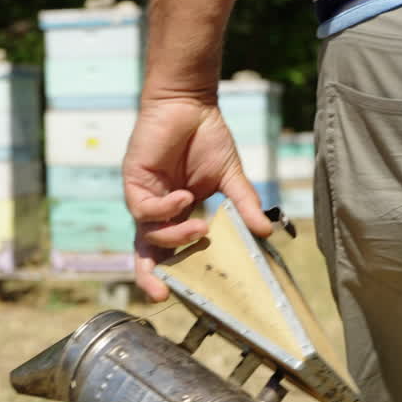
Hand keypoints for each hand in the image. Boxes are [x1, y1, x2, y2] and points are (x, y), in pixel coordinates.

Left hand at [123, 96, 272, 301]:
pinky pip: (144, 209)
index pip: (167, 252)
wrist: (190, 104)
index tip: (178, 297)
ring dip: (175, 237)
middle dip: (150, 277)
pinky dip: (165, 210)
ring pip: (148, 234)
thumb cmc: (207, 137)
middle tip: (162, 294)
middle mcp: (156, 211)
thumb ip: (243, 206)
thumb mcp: (229, 177)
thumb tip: (267, 233)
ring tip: (201, 228)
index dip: (169, 275)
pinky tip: (184, 197)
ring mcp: (143, 197)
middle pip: (145, 253)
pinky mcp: (133, 181)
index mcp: (176, 215)